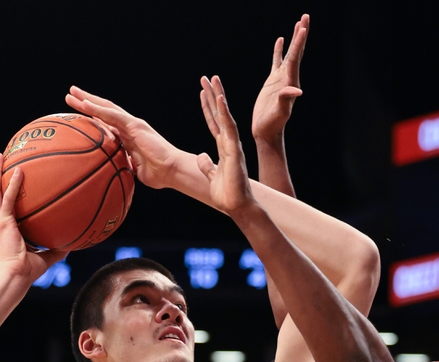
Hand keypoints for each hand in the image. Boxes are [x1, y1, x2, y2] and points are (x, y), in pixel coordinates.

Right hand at [0, 154, 66, 280]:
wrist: (17, 277)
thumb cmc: (28, 271)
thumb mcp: (46, 257)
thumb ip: (57, 249)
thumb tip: (72, 244)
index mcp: (5, 226)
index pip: (0, 204)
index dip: (0, 189)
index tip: (5, 176)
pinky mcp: (3, 222)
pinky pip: (8, 200)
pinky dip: (12, 185)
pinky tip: (18, 172)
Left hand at [65, 87, 182, 189]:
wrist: (171, 171)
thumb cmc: (158, 174)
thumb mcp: (133, 170)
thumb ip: (122, 166)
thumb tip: (110, 172)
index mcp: (128, 137)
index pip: (106, 123)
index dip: (92, 116)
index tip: (77, 113)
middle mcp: (129, 127)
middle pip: (104, 111)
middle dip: (87, 101)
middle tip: (71, 94)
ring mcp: (132, 124)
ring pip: (106, 108)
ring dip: (88, 100)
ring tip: (72, 92)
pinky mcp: (135, 125)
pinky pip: (112, 114)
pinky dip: (98, 109)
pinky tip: (85, 104)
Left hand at [197, 76, 257, 216]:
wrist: (237, 206)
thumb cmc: (227, 194)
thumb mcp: (211, 176)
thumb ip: (207, 165)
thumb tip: (201, 156)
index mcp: (223, 147)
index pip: (214, 123)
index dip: (208, 107)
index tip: (203, 93)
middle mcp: (229, 142)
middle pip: (219, 114)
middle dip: (213, 95)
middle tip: (206, 78)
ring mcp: (232, 144)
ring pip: (224, 115)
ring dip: (218, 96)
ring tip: (212, 79)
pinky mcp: (234, 149)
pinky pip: (228, 127)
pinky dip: (224, 112)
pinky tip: (219, 98)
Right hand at [252, 14, 307, 143]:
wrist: (267, 130)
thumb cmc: (274, 123)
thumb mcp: (280, 111)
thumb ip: (287, 99)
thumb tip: (297, 91)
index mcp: (291, 81)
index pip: (296, 57)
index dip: (299, 41)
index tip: (302, 25)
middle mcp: (289, 77)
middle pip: (297, 51)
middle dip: (301, 34)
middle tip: (305, 17)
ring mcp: (282, 78)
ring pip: (290, 53)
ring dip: (294, 39)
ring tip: (298, 23)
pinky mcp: (273, 81)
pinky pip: (277, 61)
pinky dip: (279, 50)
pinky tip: (280, 40)